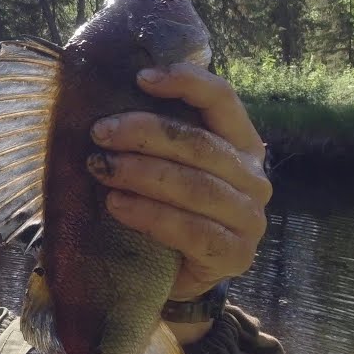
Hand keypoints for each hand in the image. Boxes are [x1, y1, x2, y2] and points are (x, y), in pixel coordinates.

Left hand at [86, 63, 270, 304]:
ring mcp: (249, 219)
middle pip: (199, 144)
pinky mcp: (236, 255)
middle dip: (144, 134)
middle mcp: (253, 178)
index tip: (140, 78)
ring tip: (102, 168)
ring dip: (142, 173)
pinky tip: (117, 205)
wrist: (175, 275)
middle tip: (100, 132)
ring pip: (195, 187)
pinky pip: (191, 230)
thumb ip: (155, 137)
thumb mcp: (165, 165)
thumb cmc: (167, 209)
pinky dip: (149, 215)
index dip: (186, 83)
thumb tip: (104, 101)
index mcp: (241, 143)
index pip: (223, 100)